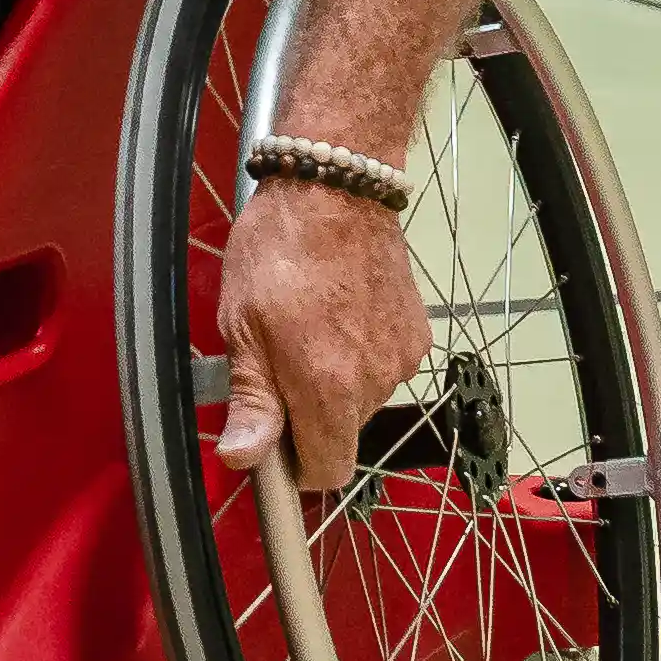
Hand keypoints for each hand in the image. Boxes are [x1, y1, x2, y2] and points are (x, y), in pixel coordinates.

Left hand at [215, 174, 424, 492]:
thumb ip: (252, 400)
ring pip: (363, 396)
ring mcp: (402, 357)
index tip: (276, 438)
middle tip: (279, 357)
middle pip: (342, 431)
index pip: (329, 472)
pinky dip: (361, 351)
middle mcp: (375, 383)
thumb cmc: (277, 254)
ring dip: (336, 378)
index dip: (298, 466)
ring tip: (308, 324)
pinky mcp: (417, 332)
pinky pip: (384, 364)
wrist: (337, 189)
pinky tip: (339, 310)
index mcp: (329, 390)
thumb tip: (243, 460)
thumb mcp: (243, 327)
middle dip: (310, 411)